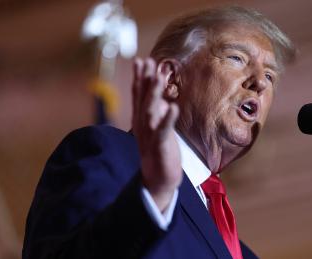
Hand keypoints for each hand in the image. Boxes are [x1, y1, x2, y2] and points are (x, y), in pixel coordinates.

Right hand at [132, 58, 181, 211]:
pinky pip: (164, 130)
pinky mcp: (160, 146)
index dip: (140, 78)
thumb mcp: (156, 130)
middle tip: (147, 61)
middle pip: (143, 99)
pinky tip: (172, 106)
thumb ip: (157, 114)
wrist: (157, 181)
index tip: (141, 60)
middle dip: (145, 80)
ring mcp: (150, 135)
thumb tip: (163, 100)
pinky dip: (167, 118)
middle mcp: (143, 125)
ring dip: (154, 94)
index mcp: (141, 120)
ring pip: (150, 111)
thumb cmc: (159, 152)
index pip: (139, 96)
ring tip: (158, 77)